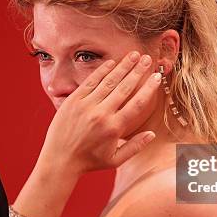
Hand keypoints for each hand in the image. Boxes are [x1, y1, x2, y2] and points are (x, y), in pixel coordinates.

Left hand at [35, 51, 160, 176]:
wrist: (59, 160)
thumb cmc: (89, 161)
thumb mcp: (115, 160)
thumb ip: (135, 147)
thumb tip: (152, 134)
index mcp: (114, 128)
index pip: (137, 103)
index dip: (148, 88)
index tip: (157, 76)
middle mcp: (101, 114)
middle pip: (124, 87)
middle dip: (137, 71)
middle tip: (147, 58)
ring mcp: (86, 106)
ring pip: (109, 81)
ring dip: (123, 66)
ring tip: (133, 55)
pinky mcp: (73, 101)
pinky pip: (90, 82)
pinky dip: (102, 71)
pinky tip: (111, 62)